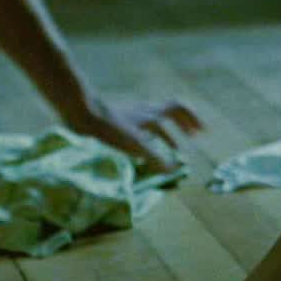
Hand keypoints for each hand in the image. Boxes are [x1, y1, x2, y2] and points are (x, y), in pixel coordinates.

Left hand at [70, 97, 203, 173]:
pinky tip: (139, 154)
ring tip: (166, 153)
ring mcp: (128, 114)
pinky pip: (137, 129)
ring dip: (162, 136)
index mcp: (150, 114)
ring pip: (151, 123)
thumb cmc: (107, 127)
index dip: (192, 120)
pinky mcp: (115, 121)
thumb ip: (155, 158)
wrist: (78, 111)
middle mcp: (142, 111)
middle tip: (189, 141)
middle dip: (179, 129)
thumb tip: (172, 170)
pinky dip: (145, 140)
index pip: (178, 109)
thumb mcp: (134, 145)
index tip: (201, 134)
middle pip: (167, 115)